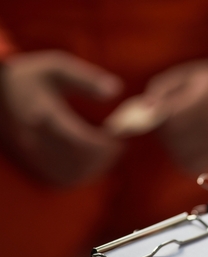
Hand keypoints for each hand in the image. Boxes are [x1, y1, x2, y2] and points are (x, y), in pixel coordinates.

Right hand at [0, 51, 123, 185]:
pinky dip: (83, 172)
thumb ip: (87, 80)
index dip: (104, 143)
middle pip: (79, 160)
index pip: (80, 140)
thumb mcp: (57, 68)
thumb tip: (116, 90)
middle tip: (117, 144)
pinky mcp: (32, 162)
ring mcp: (33, 153)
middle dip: (104, 155)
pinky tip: (92, 159)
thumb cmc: (31, 77)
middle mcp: (36, 139)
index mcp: (44, 115)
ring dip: (96, 166)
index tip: (117, 134)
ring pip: (72, 172)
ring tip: (108, 150)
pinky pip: (63, 178)